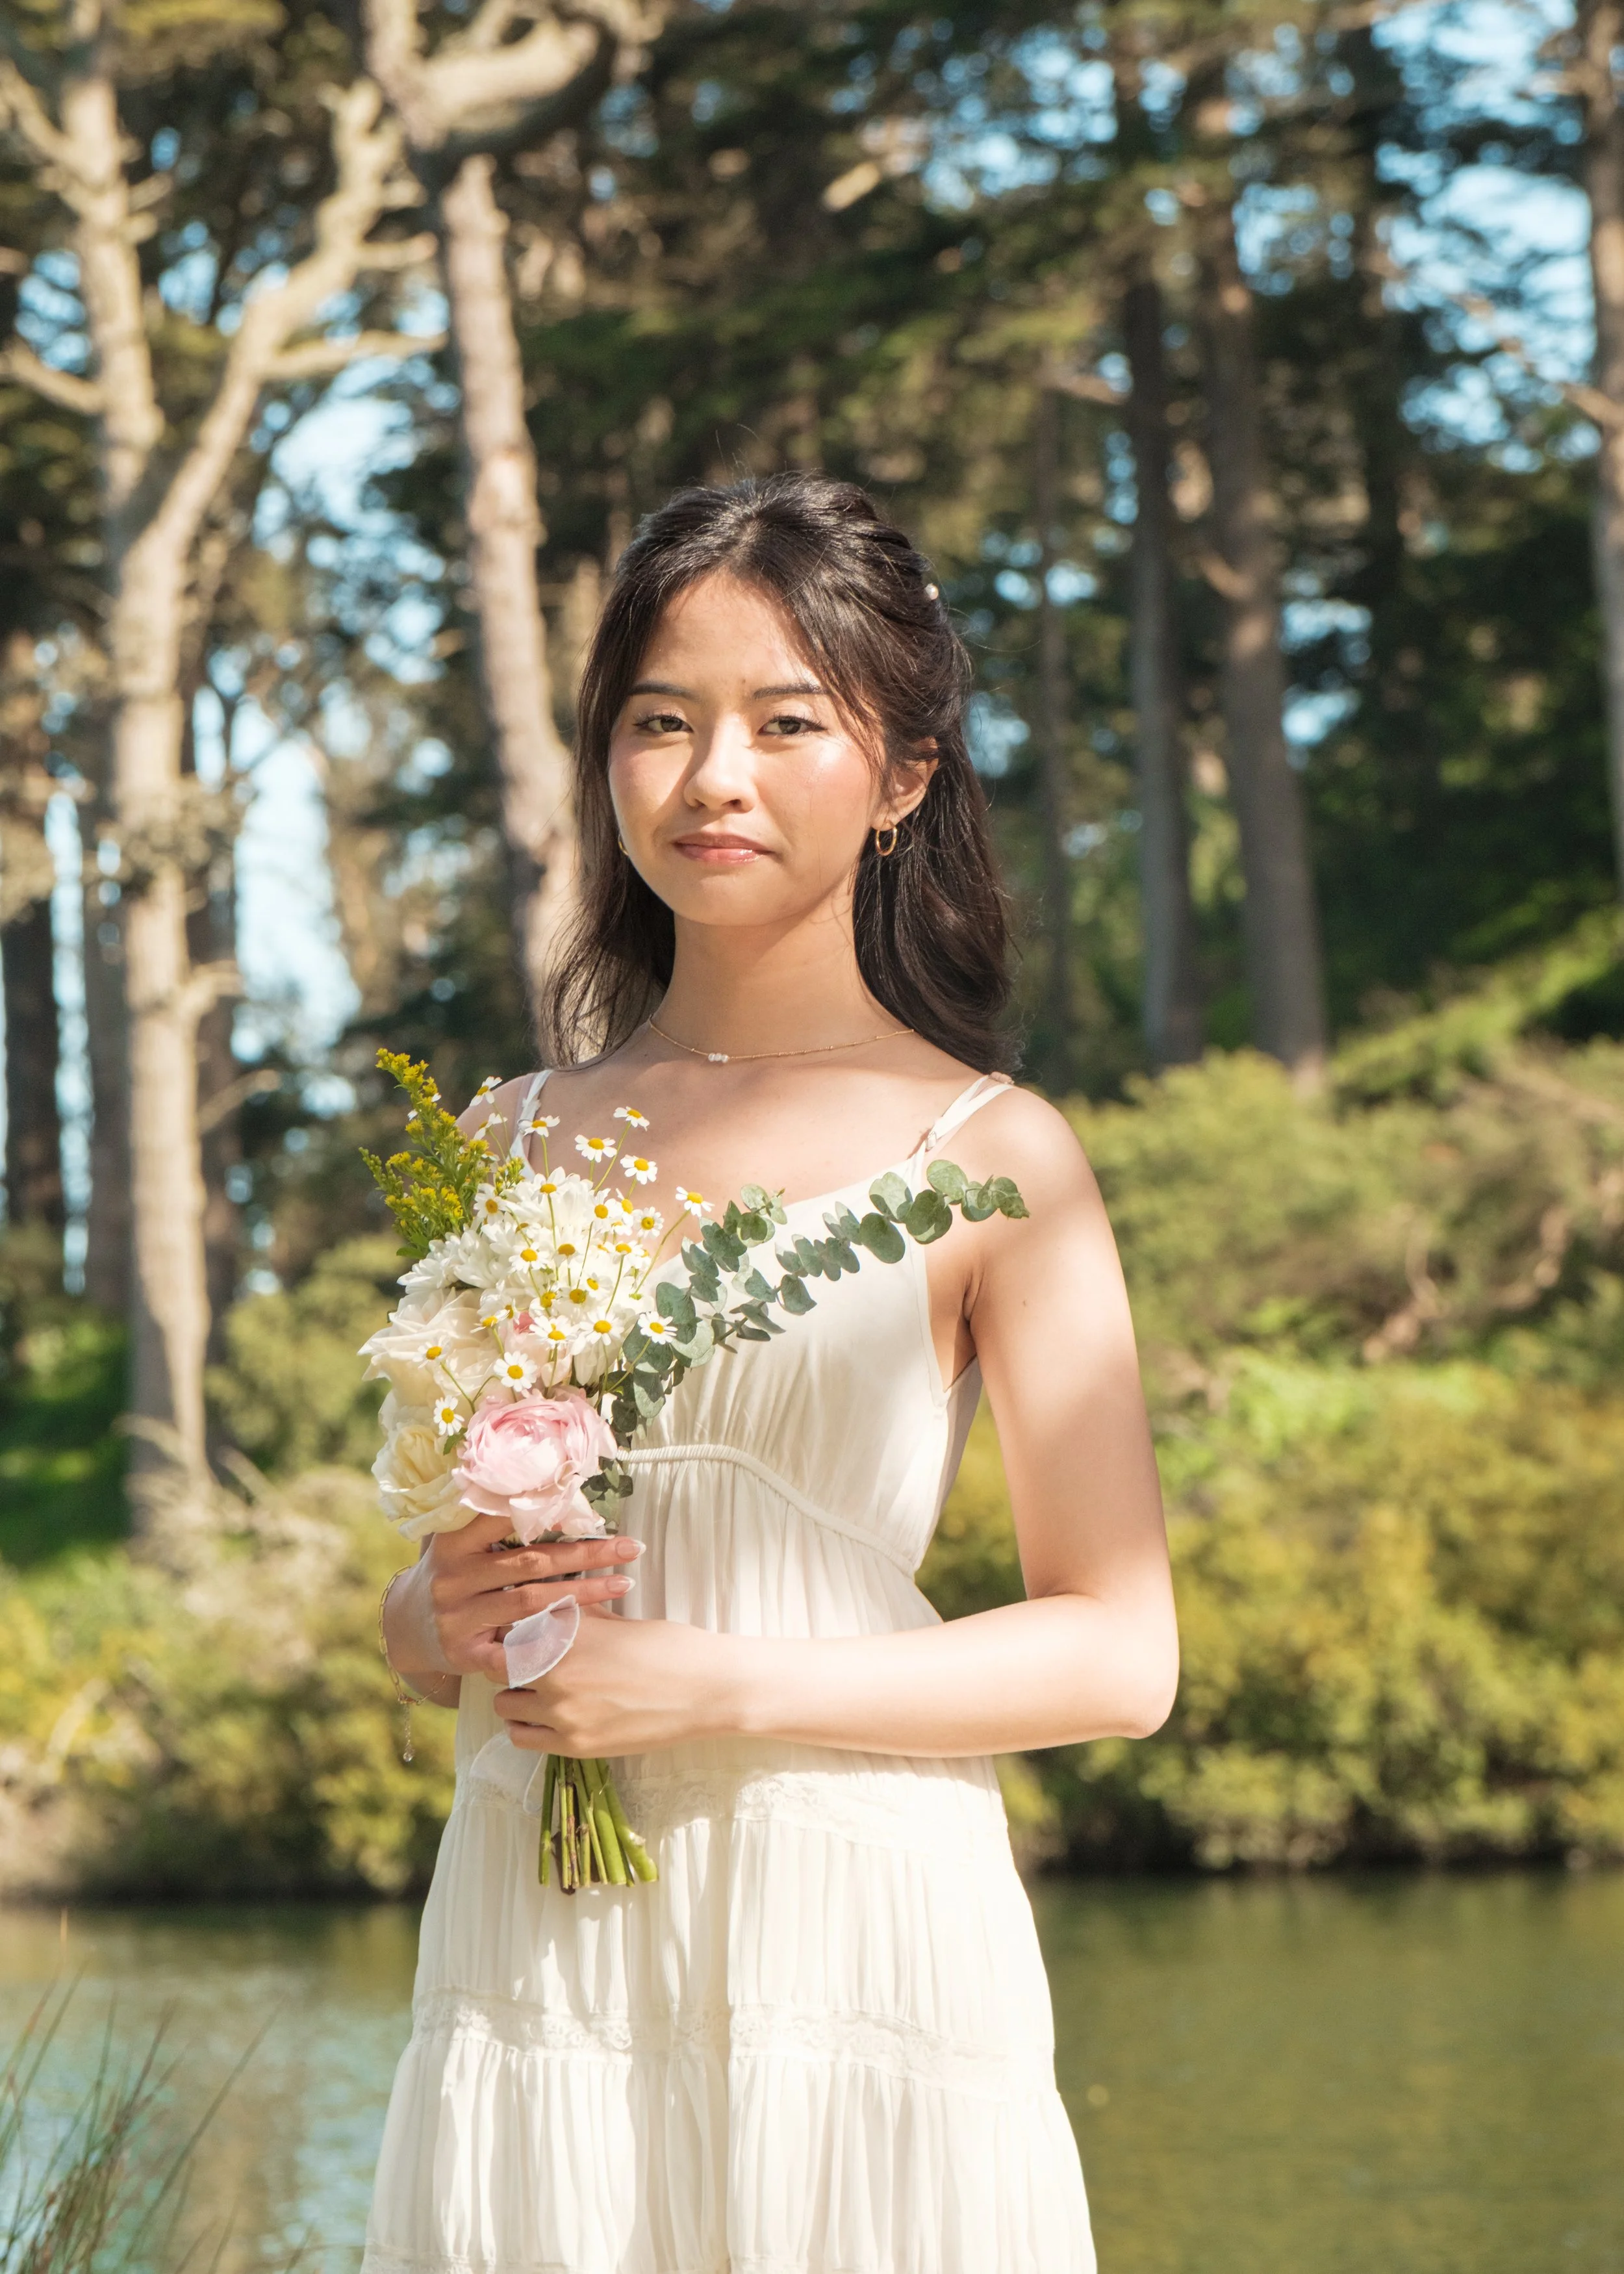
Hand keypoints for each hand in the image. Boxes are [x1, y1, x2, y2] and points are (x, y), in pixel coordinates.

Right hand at [389, 1514, 644, 1687]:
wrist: (406, 1627)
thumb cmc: (453, 1573)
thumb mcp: (460, 1540)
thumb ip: (495, 1519)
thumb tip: (556, 1487)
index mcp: (455, 1541)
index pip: (506, 1518)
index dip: (551, 1511)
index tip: (594, 1509)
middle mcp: (454, 1577)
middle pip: (531, 1562)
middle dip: (585, 1554)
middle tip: (631, 1547)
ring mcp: (458, 1617)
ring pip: (530, 1602)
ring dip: (582, 1593)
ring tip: (623, 1583)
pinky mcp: (464, 1654)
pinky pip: (515, 1649)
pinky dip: (548, 1642)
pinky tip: (584, 1636)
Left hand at [493, 1613, 743, 1756]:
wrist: (707, 1690)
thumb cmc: (669, 1646)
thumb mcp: (617, 1620)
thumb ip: (574, 1616)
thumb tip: (544, 1606)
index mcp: (567, 1634)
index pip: (505, 1630)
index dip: (507, 1629)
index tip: (516, 1630)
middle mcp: (556, 1673)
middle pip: (496, 1667)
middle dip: (507, 1661)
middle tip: (527, 1659)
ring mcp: (562, 1714)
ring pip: (504, 1704)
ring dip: (516, 1694)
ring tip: (540, 1688)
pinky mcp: (574, 1746)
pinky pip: (520, 1737)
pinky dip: (526, 1725)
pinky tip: (546, 1714)